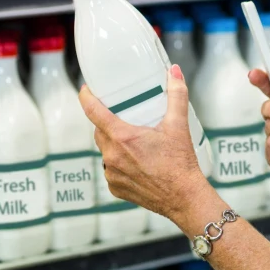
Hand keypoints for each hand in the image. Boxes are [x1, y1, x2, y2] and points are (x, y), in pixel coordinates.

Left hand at [79, 65, 211, 221]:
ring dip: (114, 144)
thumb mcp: (179, 125)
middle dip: (107, 122)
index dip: (86, 98)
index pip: (93, 112)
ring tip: (134, 142)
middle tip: (123, 117)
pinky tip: (136, 163)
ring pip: (105, 151)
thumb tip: (174, 72)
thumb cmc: (180, 164)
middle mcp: (112, 156)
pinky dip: (119, 163)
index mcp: (123, 137)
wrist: (183, 197)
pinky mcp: (115, 188)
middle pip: (99, 131)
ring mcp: (112, 174)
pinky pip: (111, 170)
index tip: (86, 90)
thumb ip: (176, 95)